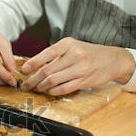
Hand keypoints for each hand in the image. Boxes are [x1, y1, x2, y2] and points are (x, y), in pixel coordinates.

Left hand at [21, 37, 135, 95]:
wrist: (112, 59)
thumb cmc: (87, 53)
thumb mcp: (72, 47)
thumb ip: (55, 55)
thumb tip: (33, 66)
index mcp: (69, 44)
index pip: (47, 53)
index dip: (33, 62)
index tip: (24, 70)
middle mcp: (75, 55)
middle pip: (48, 70)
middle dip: (33, 80)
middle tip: (25, 85)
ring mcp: (80, 69)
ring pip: (54, 81)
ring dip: (41, 87)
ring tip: (35, 88)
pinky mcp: (84, 81)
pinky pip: (63, 89)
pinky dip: (52, 91)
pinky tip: (48, 91)